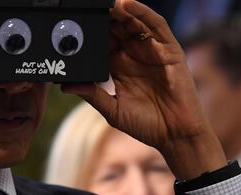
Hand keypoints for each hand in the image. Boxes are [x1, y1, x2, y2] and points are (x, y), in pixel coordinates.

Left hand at [61, 0, 226, 179]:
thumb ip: (91, 95)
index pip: (102, 42)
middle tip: (86, 5)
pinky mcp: (169, 50)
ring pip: (134, 22)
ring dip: (120, 10)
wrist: (175, 134)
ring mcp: (152, 50)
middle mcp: (134, 55)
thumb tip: (65, 86)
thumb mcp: (112, 110)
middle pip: (116, 27)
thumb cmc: (146, 125)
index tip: (73, 22)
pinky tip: (128, 5)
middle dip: (104, 16)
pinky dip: (143, 12)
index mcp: (118, 66)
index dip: (90, 31)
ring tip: (106, 2)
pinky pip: (156, 25)